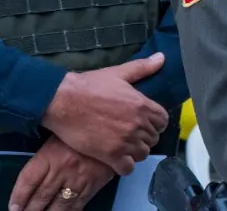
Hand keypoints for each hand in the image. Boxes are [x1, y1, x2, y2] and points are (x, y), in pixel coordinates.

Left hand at [8, 135, 114, 210]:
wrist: (113, 131)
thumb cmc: (82, 131)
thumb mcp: (58, 136)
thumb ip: (44, 157)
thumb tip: (29, 181)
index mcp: (49, 154)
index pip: (28, 180)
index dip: (18, 197)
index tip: (13, 208)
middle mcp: (61, 169)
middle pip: (40, 196)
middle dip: (29, 210)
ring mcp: (78, 179)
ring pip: (57, 205)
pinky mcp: (92, 186)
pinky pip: (76, 206)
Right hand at [41, 54, 168, 174]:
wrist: (63, 101)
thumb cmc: (89, 85)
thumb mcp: (118, 73)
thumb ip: (142, 68)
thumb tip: (162, 58)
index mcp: (142, 105)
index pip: (163, 121)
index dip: (155, 123)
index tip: (145, 123)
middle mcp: (138, 124)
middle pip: (153, 138)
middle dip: (145, 137)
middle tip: (131, 135)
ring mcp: (125, 141)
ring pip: (142, 154)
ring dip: (135, 151)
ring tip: (125, 146)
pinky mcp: (110, 155)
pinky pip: (128, 168)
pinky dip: (124, 166)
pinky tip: (117, 159)